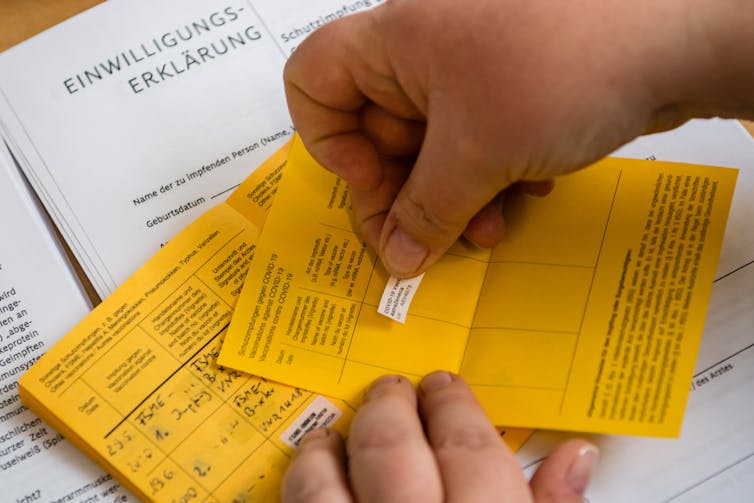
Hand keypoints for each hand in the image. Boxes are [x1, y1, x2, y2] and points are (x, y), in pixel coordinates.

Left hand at [282, 372, 597, 501]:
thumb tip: (576, 457)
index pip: (467, 448)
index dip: (454, 407)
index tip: (445, 387)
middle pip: (393, 449)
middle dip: (391, 408)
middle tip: (395, 389)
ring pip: (325, 485)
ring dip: (331, 448)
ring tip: (340, 430)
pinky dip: (301, 486)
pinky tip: (314, 472)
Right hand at [284, 0, 747, 276]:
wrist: (676, 39)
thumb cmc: (566, 66)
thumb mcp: (477, 152)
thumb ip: (425, 213)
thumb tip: (397, 258)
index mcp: (395, 41)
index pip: (315, 83)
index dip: (330, 144)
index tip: (373, 186)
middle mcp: (424, 50)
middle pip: (377, 132)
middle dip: (407, 195)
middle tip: (428, 241)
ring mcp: (469, 71)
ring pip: (431, 149)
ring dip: (453, 198)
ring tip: (487, 224)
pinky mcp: (508, 92)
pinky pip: (474, 145)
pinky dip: (489, 177)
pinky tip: (524, 190)